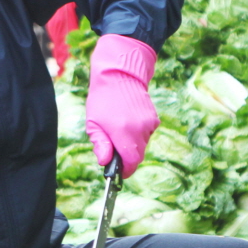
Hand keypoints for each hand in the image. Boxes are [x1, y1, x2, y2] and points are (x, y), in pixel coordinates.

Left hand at [86, 34, 158, 178]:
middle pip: (137, 156)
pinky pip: (146, 135)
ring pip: (143, 146)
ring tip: (119, 129)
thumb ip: (100, 144)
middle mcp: (139, 129)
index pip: (130, 162)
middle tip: (114, 148)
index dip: (124, 171)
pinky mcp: (154, 119)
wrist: (119, 74)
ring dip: (132, 145)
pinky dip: (138, 134)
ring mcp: (149, 124)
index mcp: (123, 132)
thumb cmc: (102, 99)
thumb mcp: (93, 123)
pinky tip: (128, 122)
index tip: (118, 172)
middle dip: (126, 158)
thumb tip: (105, 162)